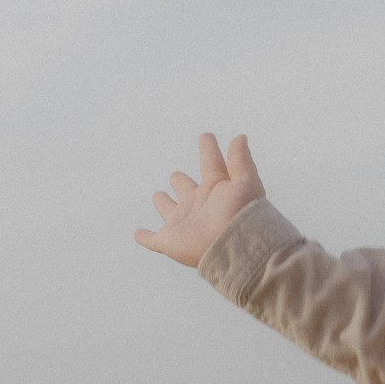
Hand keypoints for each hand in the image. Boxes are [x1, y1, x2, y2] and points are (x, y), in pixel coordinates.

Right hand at [135, 133, 264, 267]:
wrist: (234, 247)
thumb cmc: (242, 214)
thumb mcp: (246, 182)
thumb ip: (240, 160)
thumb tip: (239, 136)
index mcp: (216, 188)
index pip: (211, 164)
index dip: (209, 150)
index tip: (206, 136)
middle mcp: (199, 204)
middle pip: (186, 189)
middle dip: (181, 182)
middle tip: (176, 176)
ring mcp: (183, 222)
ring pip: (170, 210)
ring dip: (163, 203)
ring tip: (158, 195)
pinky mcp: (170, 241)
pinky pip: (153, 239)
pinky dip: (144, 237)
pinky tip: (138, 234)